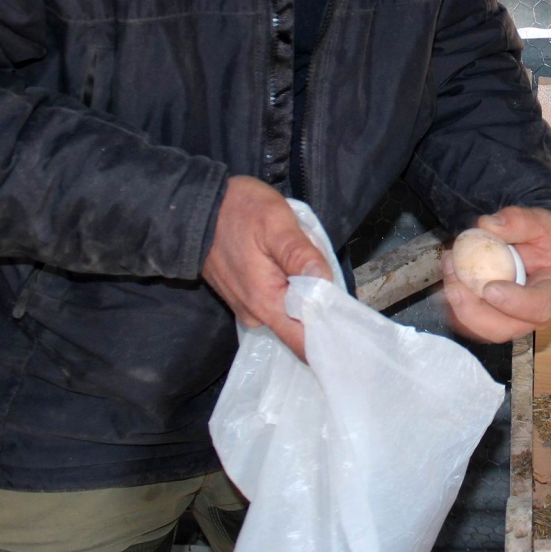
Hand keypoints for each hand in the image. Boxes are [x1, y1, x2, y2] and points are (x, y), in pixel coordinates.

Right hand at [202, 175, 333, 359]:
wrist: (194, 208)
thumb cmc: (236, 211)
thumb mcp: (275, 223)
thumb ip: (301, 256)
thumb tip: (327, 284)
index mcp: (265, 303)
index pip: (304, 343)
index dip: (332, 339)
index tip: (356, 331)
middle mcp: (256, 315)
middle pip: (303, 327)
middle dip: (323, 307)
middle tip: (333, 277)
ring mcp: (249, 307)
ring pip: (291, 311)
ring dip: (307, 294)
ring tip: (310, 263)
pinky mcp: (246, 297)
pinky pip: (278, 301)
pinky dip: (292, 288)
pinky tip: (292, 266)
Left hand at [442, 206, 550, 343]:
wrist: (541, 250)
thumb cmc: (546, 239)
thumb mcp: (541, 222)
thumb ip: (518, 221)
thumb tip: (487, 225)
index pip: (539, 306)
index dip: (514, 302)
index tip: (490, 288)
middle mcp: (533, 314)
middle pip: (505, 328)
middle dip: (474, 312)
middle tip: (455, 286)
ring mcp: (512, 320)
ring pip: (483, 329)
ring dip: (459, 306)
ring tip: (449, 271)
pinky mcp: (493, 318)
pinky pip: (470, 322)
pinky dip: (454, 304)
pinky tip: (448, 275)